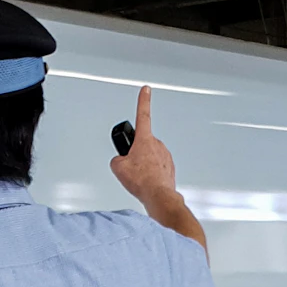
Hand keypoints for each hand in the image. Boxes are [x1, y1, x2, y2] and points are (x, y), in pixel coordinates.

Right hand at [110, 85, 177, 208]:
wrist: (158, 196)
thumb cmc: (143, 181)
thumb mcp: (118, 167)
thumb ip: (117, 159)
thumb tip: (121, 162)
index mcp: (145, 140)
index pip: (143, 114)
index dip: (143, 101)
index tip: (146, 90)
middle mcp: (157, 145)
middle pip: (141, 145)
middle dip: (135, 154)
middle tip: (132, 167)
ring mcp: (165, 156)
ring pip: (148, 157)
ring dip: (143, 165)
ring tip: (139, 178)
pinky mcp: (169, 167)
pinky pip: (155, 168)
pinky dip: (150, 174)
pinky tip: (146, 182)